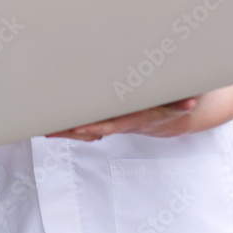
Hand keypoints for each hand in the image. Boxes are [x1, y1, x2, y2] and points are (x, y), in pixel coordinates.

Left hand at [44, 97, 197, 141]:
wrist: (175, 114)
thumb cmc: (174, 103)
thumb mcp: (181, 101)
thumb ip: (184, 101)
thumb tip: (190, 102)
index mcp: (135, 118)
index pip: (113, 124)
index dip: (96, 125)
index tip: (79, 127)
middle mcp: (122, 123)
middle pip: (93, 130)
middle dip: (71, 131)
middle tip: (49, 129)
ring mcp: (114, 122)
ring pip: (87, 130)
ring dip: (66, 130)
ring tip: (43, 127)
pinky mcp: (109, 118)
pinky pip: (86, 125)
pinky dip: (70, 126)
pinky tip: (53, 123)